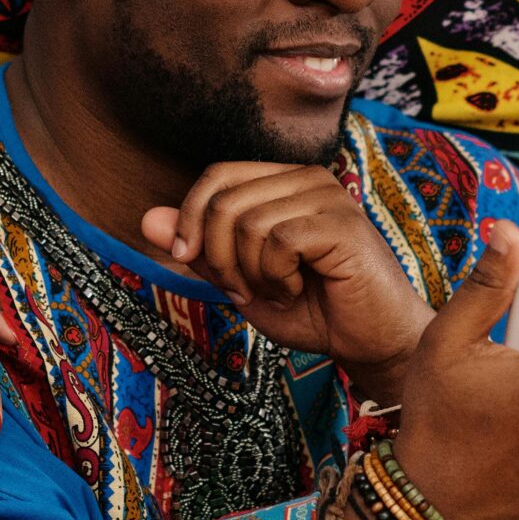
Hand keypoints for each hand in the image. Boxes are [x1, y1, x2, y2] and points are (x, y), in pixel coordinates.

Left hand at [141, 162, 431, 400]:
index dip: (190, 217)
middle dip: (219, 257)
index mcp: (283, 182)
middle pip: (224, 200)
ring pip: (247, 222)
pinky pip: (276, 240)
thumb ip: (199, 249)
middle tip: (245, 291)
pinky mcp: (342, 223)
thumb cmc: (314, 312)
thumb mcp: (241, 281)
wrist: (372, 343)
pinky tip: (299, 290)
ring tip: (279, 291)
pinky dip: (275, 277)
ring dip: (250, 272)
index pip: (217, 176)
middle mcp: (306, 178)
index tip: (190, 259)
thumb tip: (146, 218)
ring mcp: (327, 196)